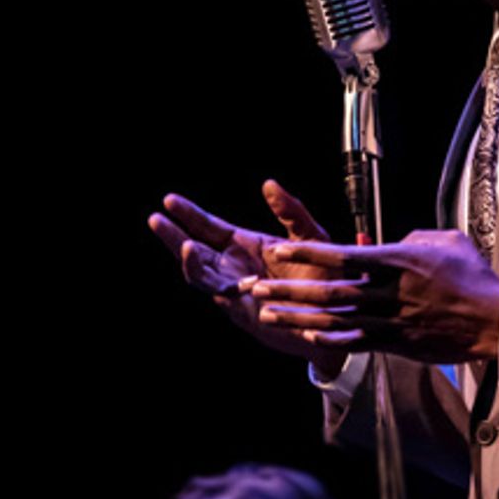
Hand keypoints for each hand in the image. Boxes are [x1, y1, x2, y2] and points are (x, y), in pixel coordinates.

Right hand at [147, 181, 346, 375]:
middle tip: (156, 218)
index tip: (170, 200)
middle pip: (195, 249)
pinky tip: (219, 279)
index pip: (210, 227)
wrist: (342, 315)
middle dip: (174, 236)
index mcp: (246, 245)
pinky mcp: (244, 312)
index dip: (189, 214)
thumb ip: (291, 211)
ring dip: (191, 262)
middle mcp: (235, 267)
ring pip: (202, 276)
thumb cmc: (325, 275)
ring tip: (184, 245)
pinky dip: (217, 285)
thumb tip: (268, 183)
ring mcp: (237, 290)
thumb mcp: (311, 236)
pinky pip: (224, 297)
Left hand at [251, 230, 498, 365]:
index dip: (307, 253)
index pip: (342, 255)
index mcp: (397, 262)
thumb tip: (396, 240)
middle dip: (287, 289)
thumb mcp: (447, 242)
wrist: (493, 321)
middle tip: (255, 287)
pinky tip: (308, 337)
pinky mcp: (396, 342)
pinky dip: (331, 340)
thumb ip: (415, 237)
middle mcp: (387, 292)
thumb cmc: (473, 279)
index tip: (279, 249)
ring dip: (296, 317)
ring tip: (266, 314)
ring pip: (334, 319)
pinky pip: (357, 342)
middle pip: (328, 291)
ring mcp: (389, 320)